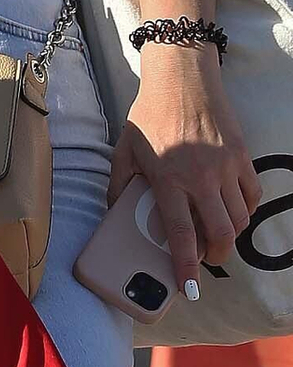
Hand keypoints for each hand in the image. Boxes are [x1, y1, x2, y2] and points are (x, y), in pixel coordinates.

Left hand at [106, 45, 258, 293]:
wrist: (182, 78)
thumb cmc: (150, 114)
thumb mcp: (124, 150)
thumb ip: (118, 185)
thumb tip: (114, 214)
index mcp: (168, 179)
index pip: (180, 234)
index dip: (185, 266)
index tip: (188, 288)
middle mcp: (201, 177)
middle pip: (221, 233)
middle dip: (215, 256)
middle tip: (205, 261)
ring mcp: (226, 167)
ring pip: (240, 218)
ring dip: (231, 236)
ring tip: (217, 237)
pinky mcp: (242, 156)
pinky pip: (252, 195)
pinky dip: (245, 211)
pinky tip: (232, 211)